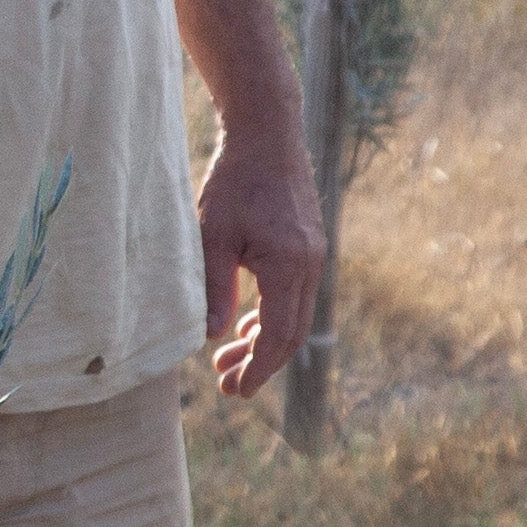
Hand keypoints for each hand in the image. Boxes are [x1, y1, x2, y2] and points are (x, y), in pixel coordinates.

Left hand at [197, 131, 326, 399]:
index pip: (277, 335)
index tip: (235, 392)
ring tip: (227, 360)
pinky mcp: (308, 247)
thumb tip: (212, 337)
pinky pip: (295, 295)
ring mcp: (314, 256)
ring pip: (294, 316)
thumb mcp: (212, 236)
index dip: (258, 369)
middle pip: (291, 333)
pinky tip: (245, 325)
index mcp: (289, 266)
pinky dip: (271, 316)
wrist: (267, 134)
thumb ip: (213, 288)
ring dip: (263, 341)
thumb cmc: (234, 181)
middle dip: (260, 364)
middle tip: (227, 387)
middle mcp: (310, 265)